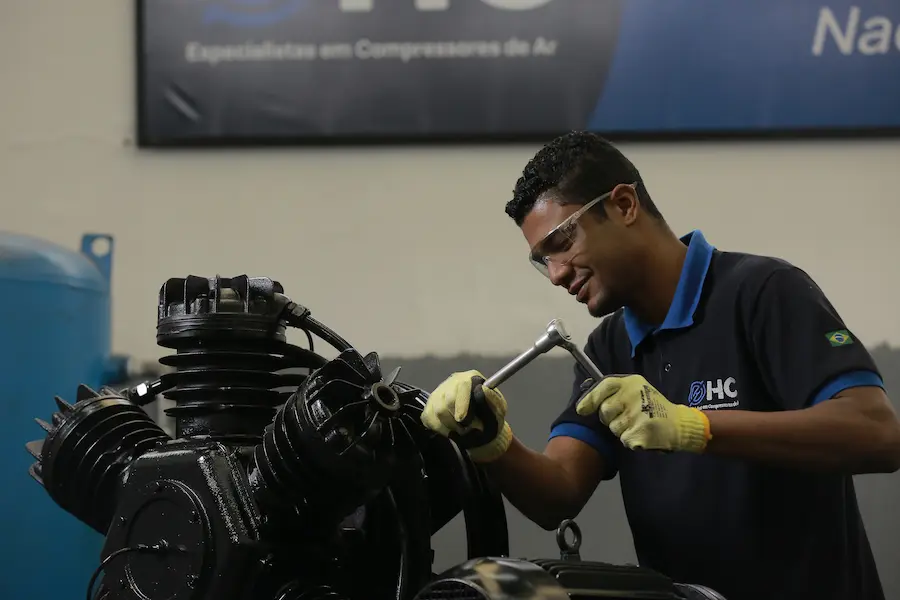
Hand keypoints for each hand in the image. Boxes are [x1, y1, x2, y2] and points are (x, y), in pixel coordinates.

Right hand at [421, 370, 512, 462]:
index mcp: (471, 378)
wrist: (480, 428)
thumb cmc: (491, 416)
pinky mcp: (429, 405)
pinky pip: (429, 418)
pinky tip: (451, 430)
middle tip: (467, 430)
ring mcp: (439, 393)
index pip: (463, 386)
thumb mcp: (498, 409)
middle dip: (458, 419)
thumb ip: (491, 400)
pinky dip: (441, 429)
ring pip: (438, 411)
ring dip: (451, 426)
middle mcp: (453, 381)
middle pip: (448, 400)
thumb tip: (482, 390)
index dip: (462, 404)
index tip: (464, 420)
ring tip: (462, 431)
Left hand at [576, 374, 710, 452]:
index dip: (590, 399)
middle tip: (628, 418)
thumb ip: (615, 394)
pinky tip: (644, 435)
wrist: (680, 424)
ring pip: (614, 428)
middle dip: (610, 419)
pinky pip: (624, 440)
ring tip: (639, 425)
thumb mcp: (637, 391)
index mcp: (632, 382)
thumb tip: (582, 406)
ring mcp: (638, 413)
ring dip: (622, 431)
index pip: (604, 386)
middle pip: (604, 411)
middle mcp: (634, 394)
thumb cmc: (654, 407)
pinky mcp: (641, 431)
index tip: (581, 410)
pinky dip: (631, 441)